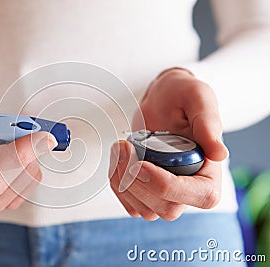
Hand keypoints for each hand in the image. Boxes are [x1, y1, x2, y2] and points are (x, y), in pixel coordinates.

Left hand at [109, 68, 228, 220]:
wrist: (162, 99)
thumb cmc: (183, 97)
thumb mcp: (198, 99)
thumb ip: (208, 123)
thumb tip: (219, 153)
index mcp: (211, 173)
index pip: (197, 196)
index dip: (164, 185)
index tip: (139, 163)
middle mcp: (191, 190)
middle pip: (165, 208)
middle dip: (137, 181)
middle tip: (124, 148)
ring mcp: (167, 195)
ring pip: (144, 209)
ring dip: (123, 182)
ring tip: (119, 148)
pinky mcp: (147, 193)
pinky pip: (130, 204)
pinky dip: (118, 185)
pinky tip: (117, 160)